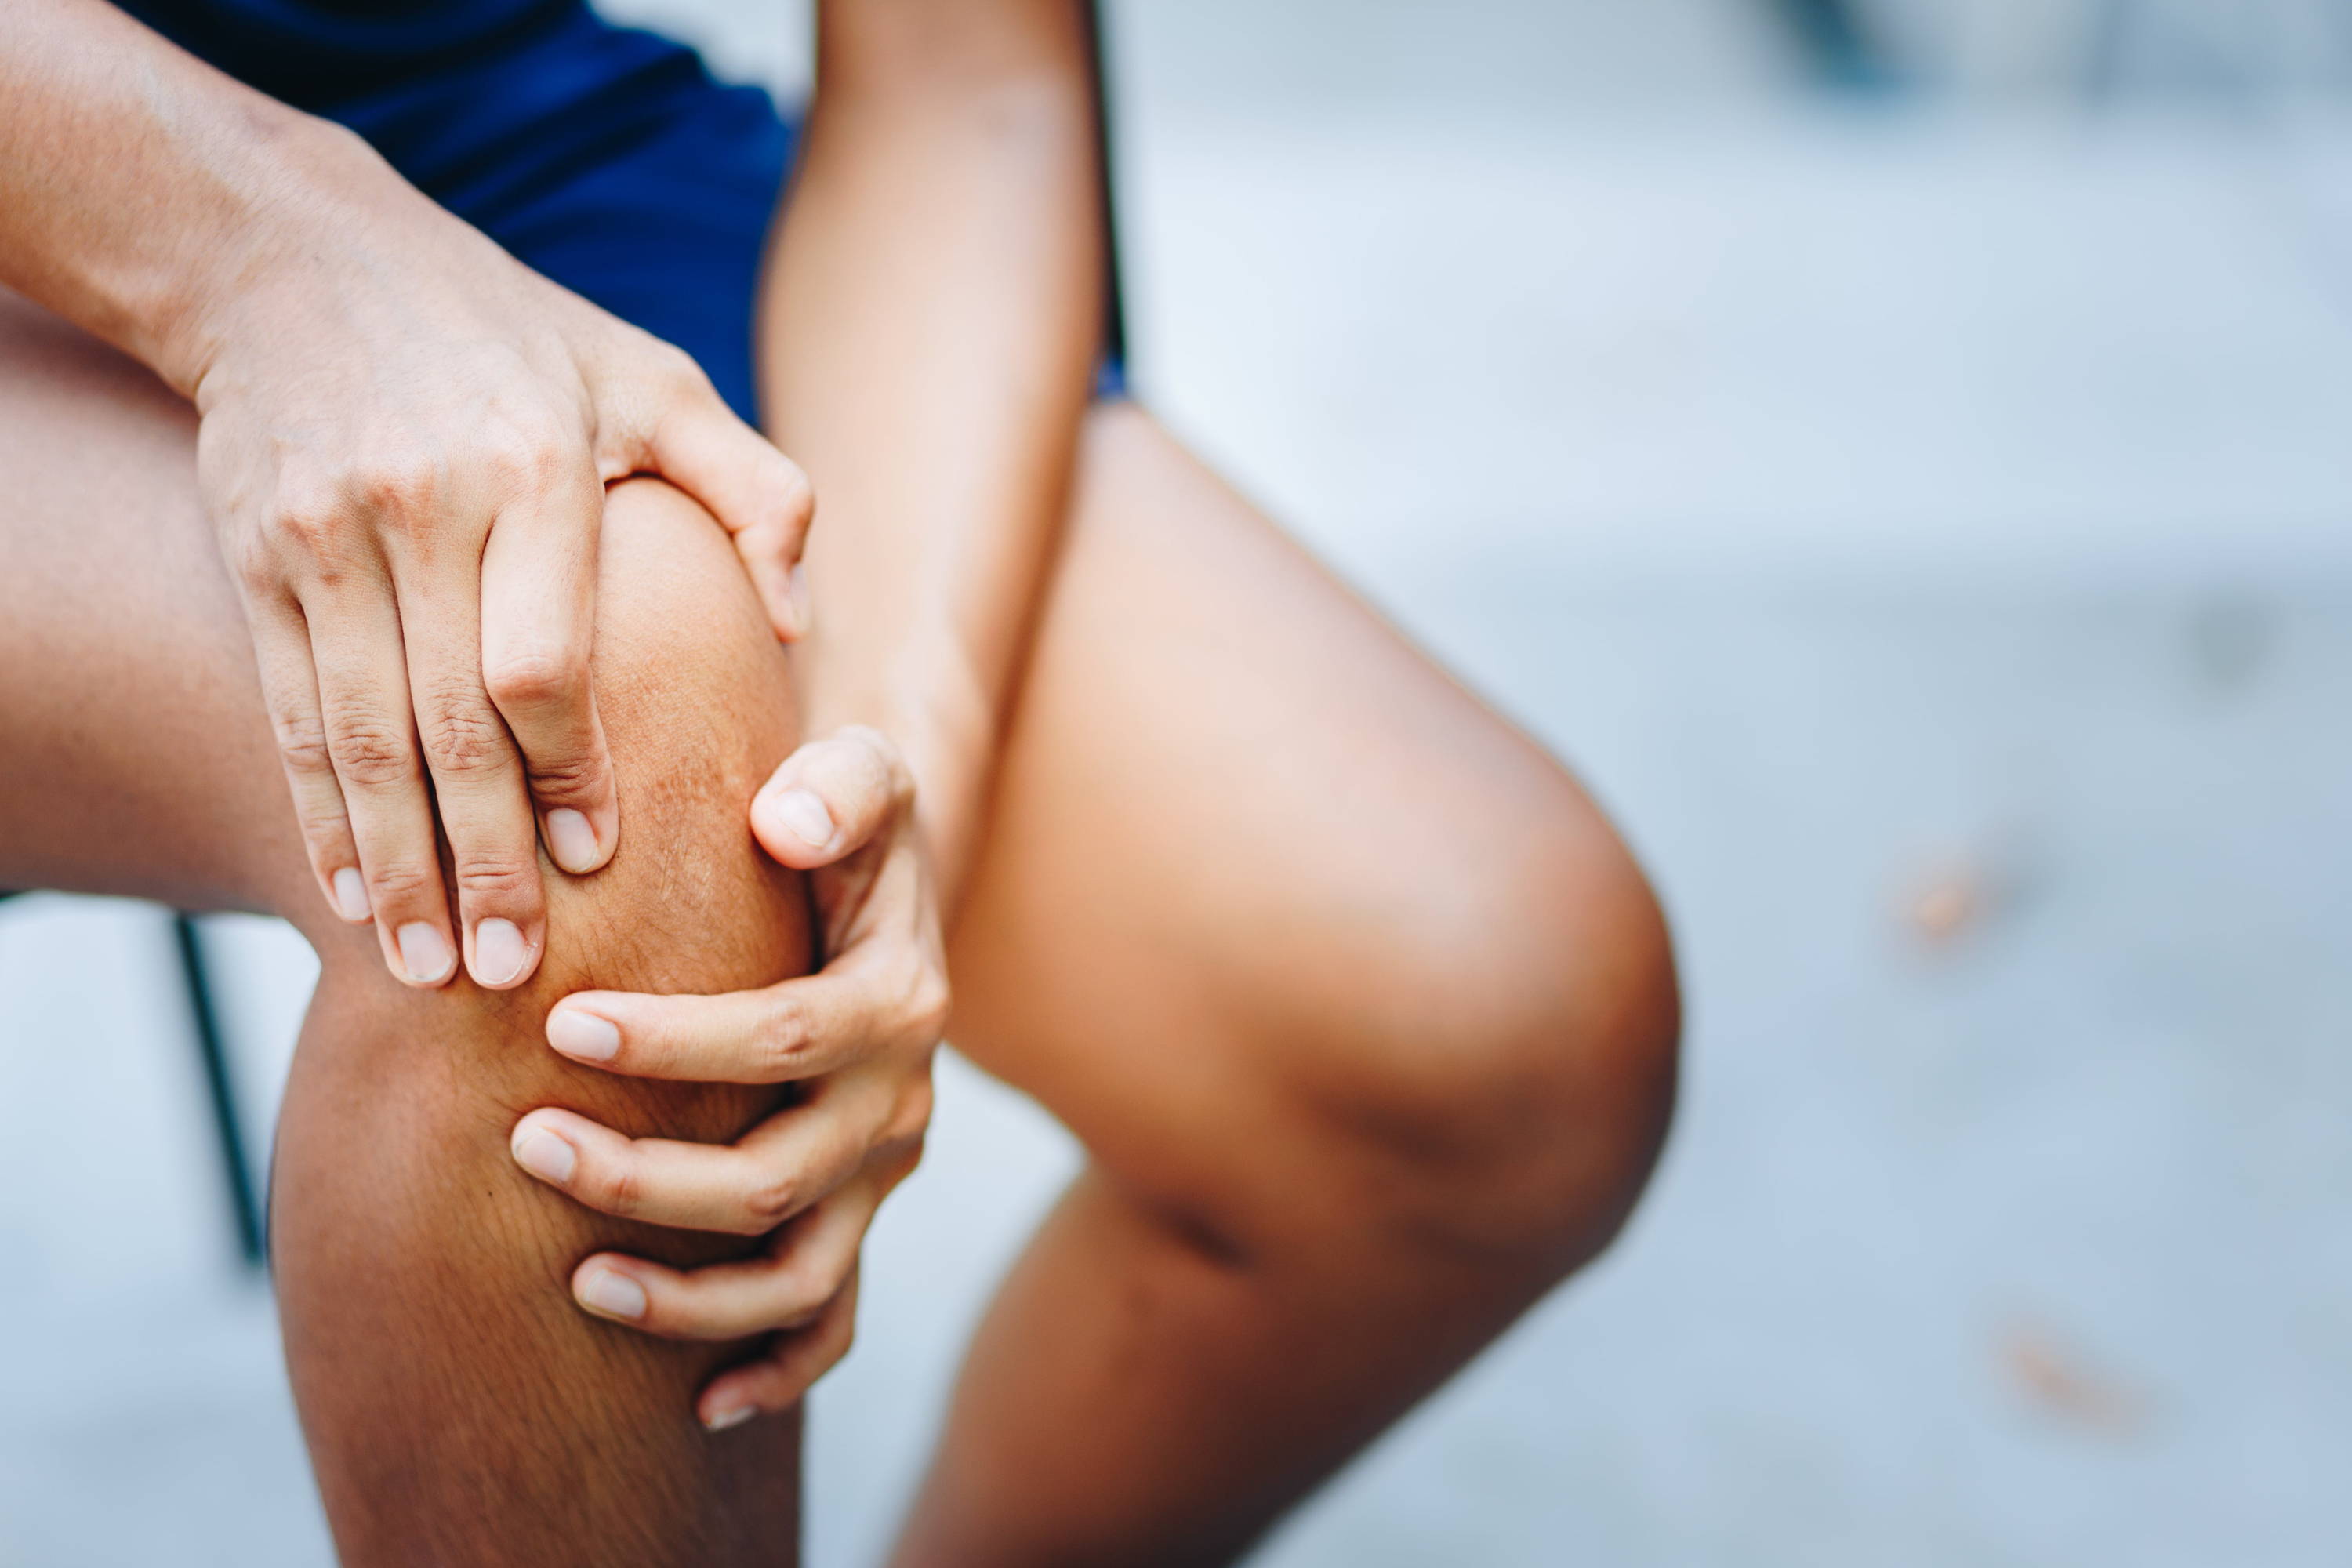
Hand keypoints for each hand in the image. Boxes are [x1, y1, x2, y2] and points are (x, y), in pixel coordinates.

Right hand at [199, 179, 811, 990]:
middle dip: (479, 860)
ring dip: (393, 867)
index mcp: (533, 467)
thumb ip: (754, 489)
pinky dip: (316, 813)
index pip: (545, 664)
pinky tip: (350, 892)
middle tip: (511, 972)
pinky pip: (291, 710)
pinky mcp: (256, 556)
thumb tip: (797, 621)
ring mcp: (324, 534)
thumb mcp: (653, 376)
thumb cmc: (513, 331)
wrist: (295, 256)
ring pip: (359, 736)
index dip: (569, 777)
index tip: (597, 866)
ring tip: (428, 970)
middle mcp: (419, 505)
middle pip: (447, 725)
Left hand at [505, 725, 948, 1427]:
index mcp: (900, 997)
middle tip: (527, 1144)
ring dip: (692, 1293)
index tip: (562, 1021)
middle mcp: (901, 1098)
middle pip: (782, 1174)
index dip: (679, 1042)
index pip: (789, 1036)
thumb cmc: (838, 817)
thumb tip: (780, 823)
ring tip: (578, 1284)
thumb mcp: (863, 768)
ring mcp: (881, 1170)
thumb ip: (841, 782)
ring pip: (803, 1271)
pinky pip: (834, 1318)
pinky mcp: (856, 1212)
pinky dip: (775, 1368)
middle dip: (650, 1176)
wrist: (874, 879)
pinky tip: (698, 1403)